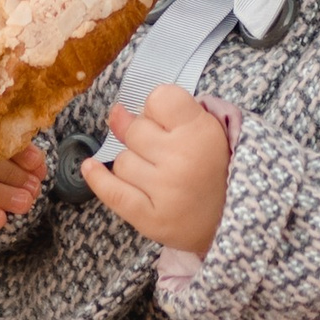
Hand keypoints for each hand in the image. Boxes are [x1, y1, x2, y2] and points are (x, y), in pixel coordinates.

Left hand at [82, 84, 229, 252]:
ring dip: (132, 163)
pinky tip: (90, 167)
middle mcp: (182, 159)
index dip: (158, 109)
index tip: (166, 120)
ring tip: (155, 174)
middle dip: (143, 136)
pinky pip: (112, 192)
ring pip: (123, 161)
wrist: (228, 221)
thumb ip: (165, 113)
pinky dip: (97, 179)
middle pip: (135, 129)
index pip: (159, 98)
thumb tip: (115, 112)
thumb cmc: (212, 168)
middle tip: (163, 152)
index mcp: (201, 131)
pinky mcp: (151, 218)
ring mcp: (164, 190)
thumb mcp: (203, 130)